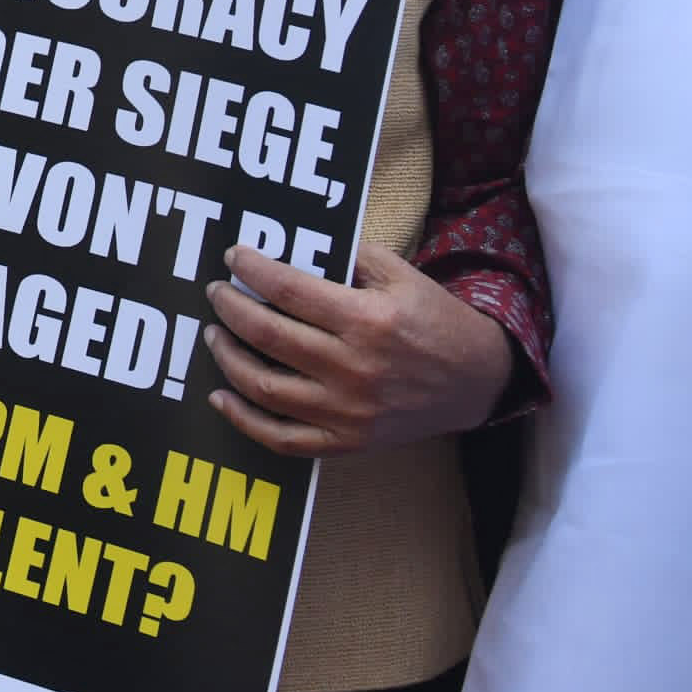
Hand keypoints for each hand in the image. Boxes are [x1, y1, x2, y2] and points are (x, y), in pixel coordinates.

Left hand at [203, 244, 513, 455]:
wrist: (477, 380)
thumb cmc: (434, 320)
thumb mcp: (402, 274)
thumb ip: (350, 257)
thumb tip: (292, 249)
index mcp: (367, 320)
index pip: (288, 289)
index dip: (252, 270)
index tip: (233, 258)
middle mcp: (353, 367)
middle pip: (267, 334)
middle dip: (230, 308)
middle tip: (215, 293)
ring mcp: (348, 410)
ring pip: (264, 386)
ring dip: (227, 358)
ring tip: (214, 335)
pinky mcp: (347, 441)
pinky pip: (282, 438)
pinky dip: (244, 420)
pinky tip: (221, 396)